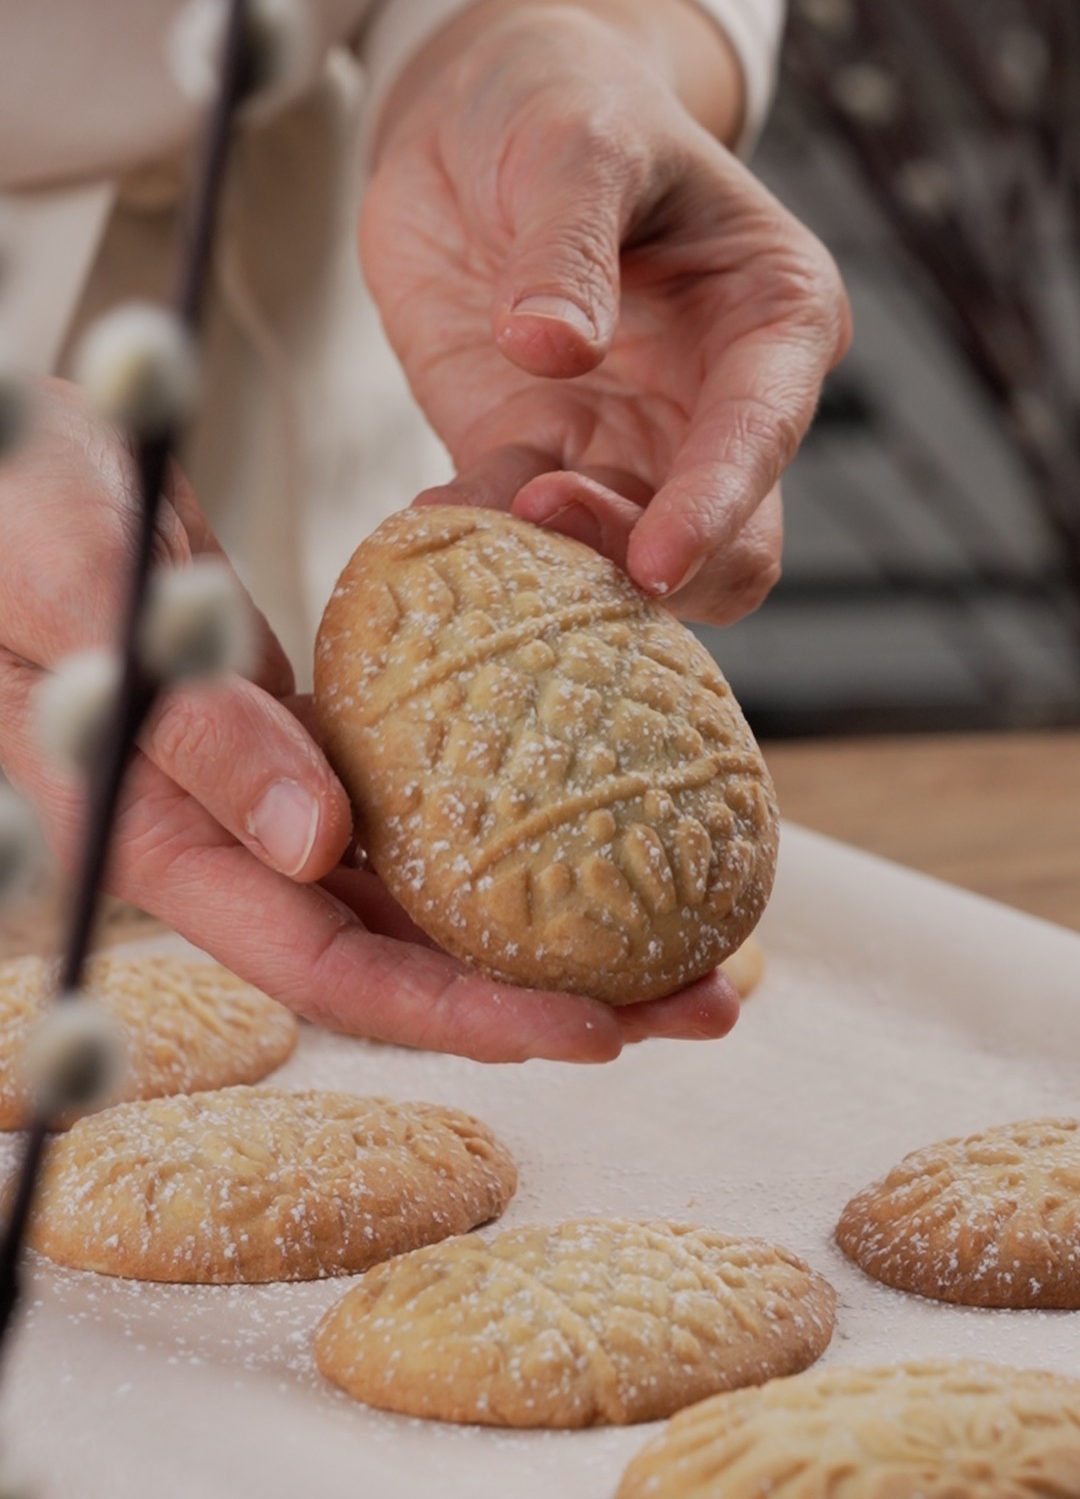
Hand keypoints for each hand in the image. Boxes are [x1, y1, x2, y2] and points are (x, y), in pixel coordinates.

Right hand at [0, 385, 737, 1059]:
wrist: (15, 466)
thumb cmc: (20, 514)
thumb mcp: (87, 600)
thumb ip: (194, 730)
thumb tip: (318, 846)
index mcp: (167, 844)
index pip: (331, 969)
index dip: (463, 1014)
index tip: (597, 1032)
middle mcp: (233, 843)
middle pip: (410, 955)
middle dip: (558, 993)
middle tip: (710, 1001)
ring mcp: (273, 795)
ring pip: (433, 886)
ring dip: (560, 917)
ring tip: (698, 929)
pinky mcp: (308, 735)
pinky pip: (427, 797)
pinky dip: (514, 816)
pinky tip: (607, 811)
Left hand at [361, 0, 850, 624]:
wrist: (476, 115)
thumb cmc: (565, 104)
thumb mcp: (574, 142)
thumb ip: (568, 244)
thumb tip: (553, 347)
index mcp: (773, 318)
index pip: (764, 433)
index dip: (717, 506)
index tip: (660, 558)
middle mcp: (715, 403)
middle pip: (722, 543)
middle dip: (641, 557)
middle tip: (544, 513)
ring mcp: (626, 444)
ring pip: (625, 564)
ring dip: (557, 565)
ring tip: (471, 514)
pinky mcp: (534, 456)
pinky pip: (517, 534)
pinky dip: (478, 540)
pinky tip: (427, 518)